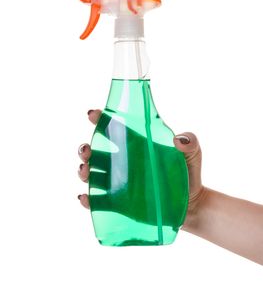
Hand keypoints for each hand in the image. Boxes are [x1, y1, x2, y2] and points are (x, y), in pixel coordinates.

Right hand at [77, 109, 204, 226]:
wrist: (192, 206)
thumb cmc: (189, 174)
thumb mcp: (193, 154)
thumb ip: (189, 142)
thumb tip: (178, 139)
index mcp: (136, 145)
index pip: (114, 128)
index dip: (100, 119)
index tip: (93, 114)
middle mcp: (123, 162)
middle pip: (95, 152)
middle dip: (85, 149)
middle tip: (86, 150)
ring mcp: (119, 183)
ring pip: (92, 174)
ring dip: (83, 171)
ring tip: (85, 171)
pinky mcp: (119, 204)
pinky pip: (98, 201)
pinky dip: (88, 199)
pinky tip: (85, 197)